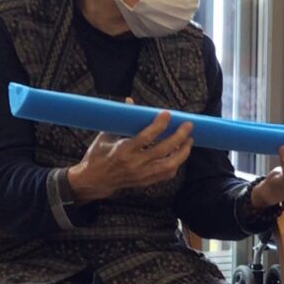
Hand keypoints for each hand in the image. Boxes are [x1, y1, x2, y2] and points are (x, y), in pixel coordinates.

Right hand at [63, 100, 192, 202]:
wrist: (94, 181)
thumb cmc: (98, 156)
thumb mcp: (105, 135)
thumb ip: (121, 120)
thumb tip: (130, 101)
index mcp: (123, 150)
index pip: (146, 137)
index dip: (159, 125)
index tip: (168, 114)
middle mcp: (134, 164)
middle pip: (163, 150)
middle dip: (179, 137)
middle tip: (188, 126)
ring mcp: (141, 175)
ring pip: (169, 165)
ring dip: (182, 152)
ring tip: (189, 140)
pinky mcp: (145, 182)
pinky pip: (166, 174)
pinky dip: (175, 164)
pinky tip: (179, 154)